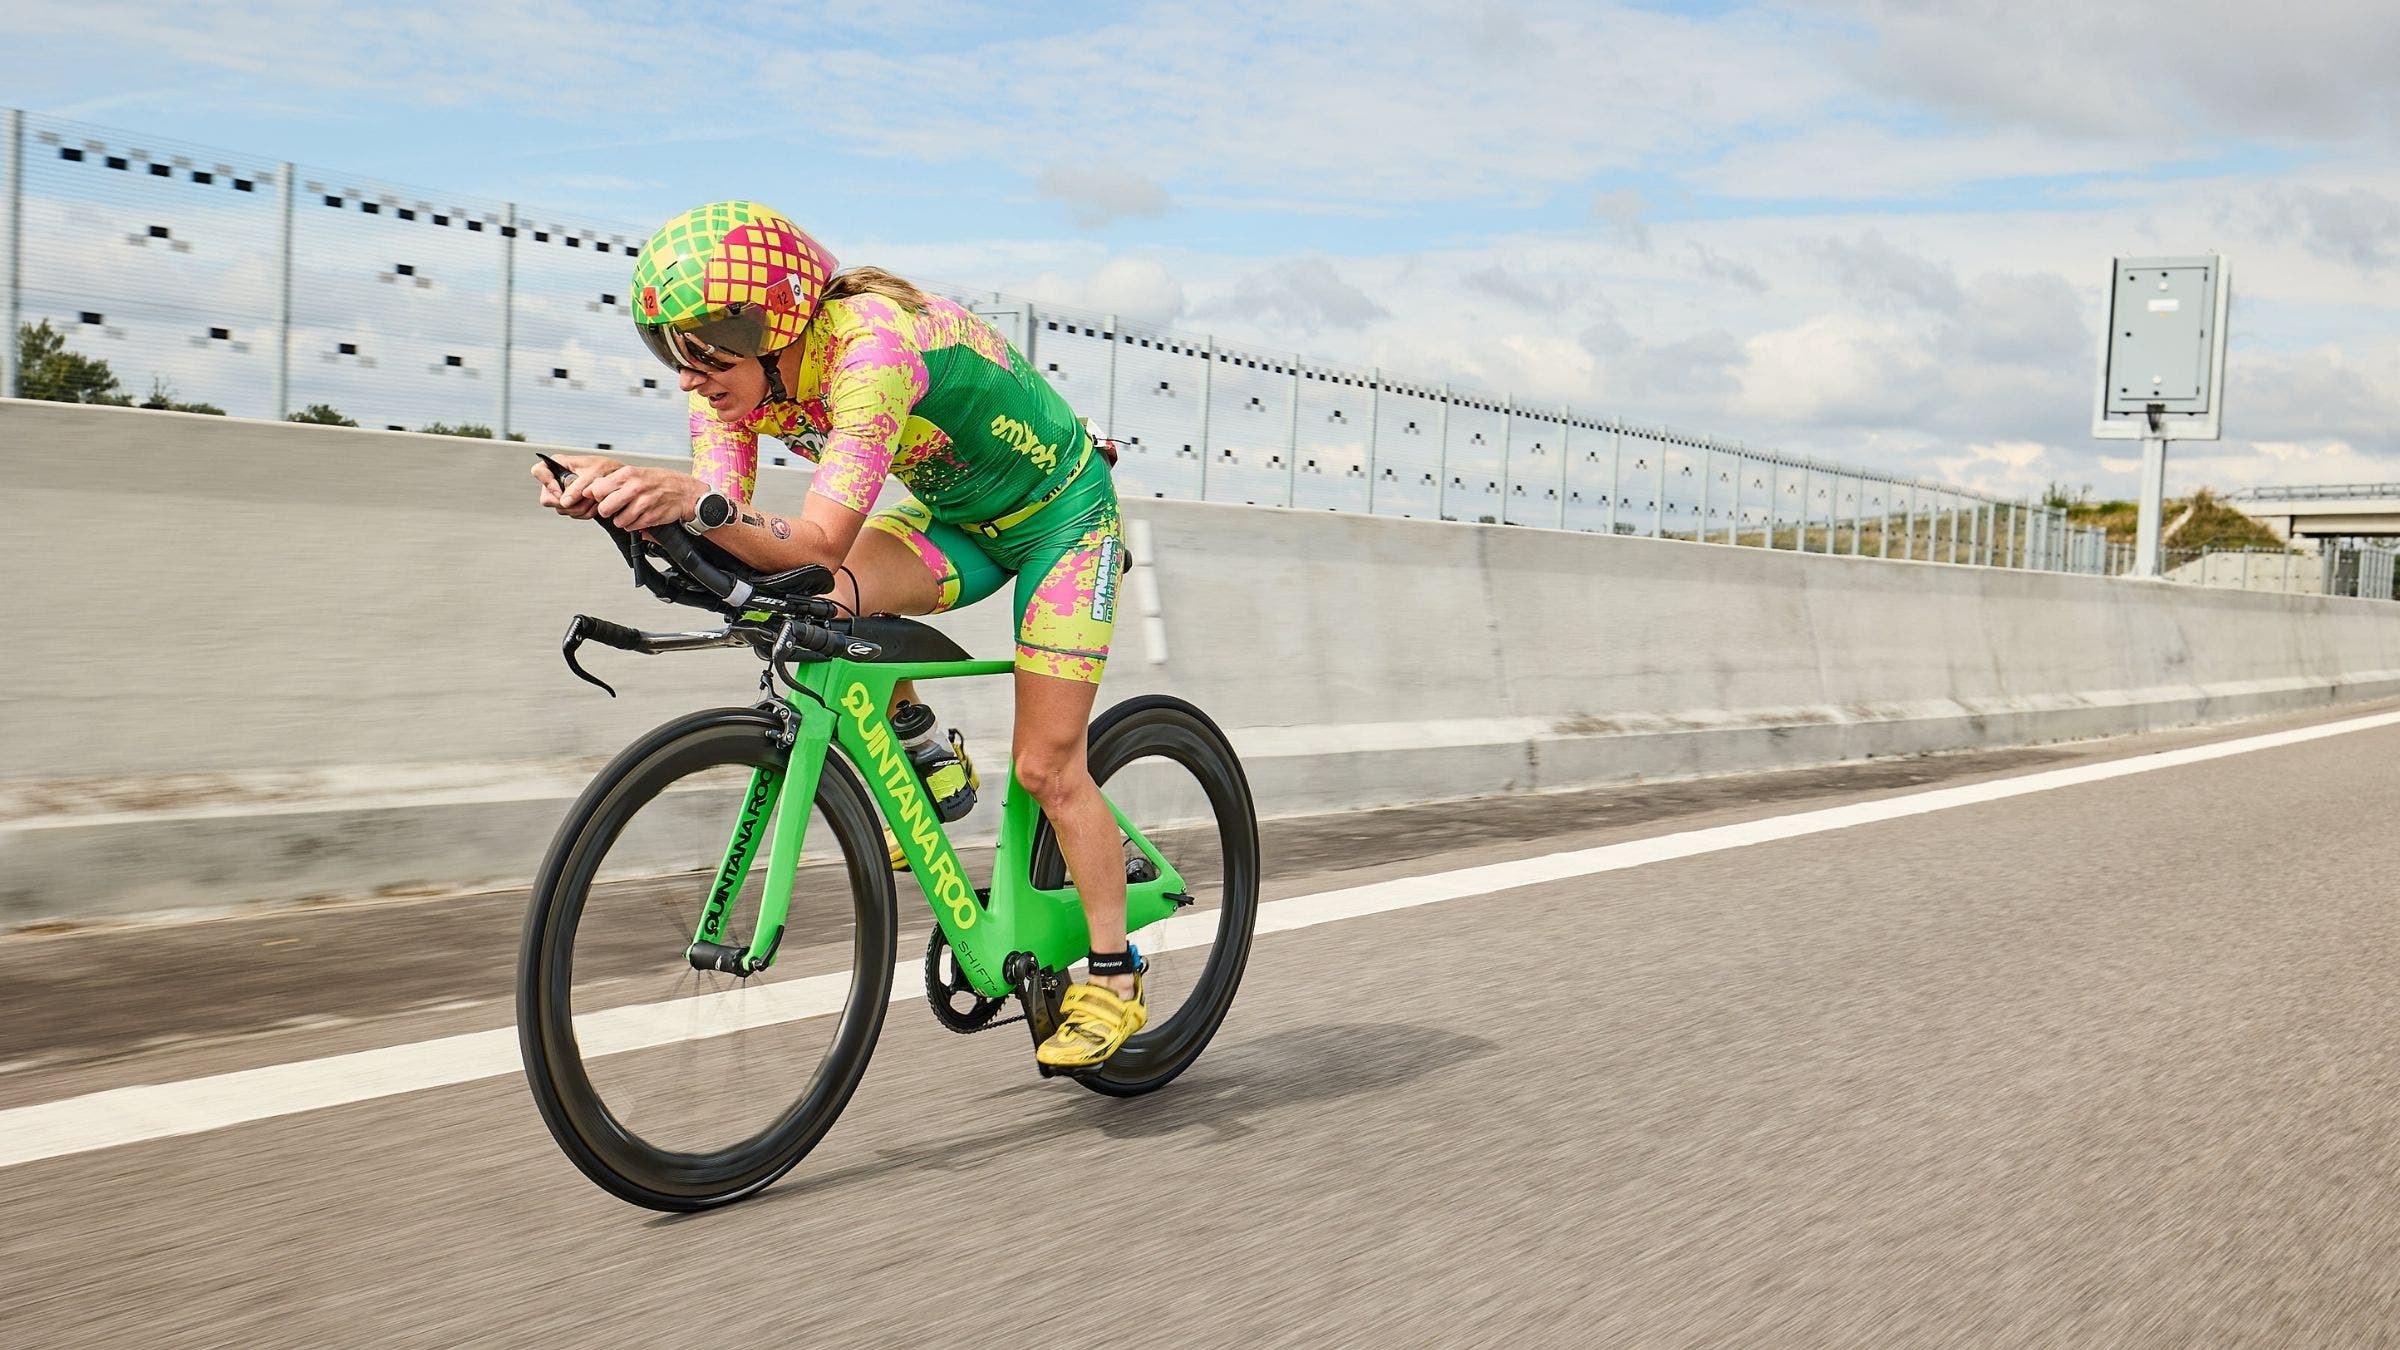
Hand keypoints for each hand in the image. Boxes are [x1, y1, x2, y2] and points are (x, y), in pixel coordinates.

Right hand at [531, 454, 623, 519]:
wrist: (618, 479)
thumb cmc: (605, 469)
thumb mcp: (593, 474)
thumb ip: (577, 487)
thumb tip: (563, 502)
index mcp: (558, 463)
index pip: (538, 471)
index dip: (547, 483)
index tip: (561, 491)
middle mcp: (556, 479)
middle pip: (547, 499)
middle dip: (568, 503)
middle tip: (586, 499)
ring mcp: (561, 493)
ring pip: (561, 509)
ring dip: (580, 508)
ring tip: (594, 500)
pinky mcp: (570, 504)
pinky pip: (572, 514)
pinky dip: (585, 512)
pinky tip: (595, 505)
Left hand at [579, 464, 705, 531]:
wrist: (685, 492)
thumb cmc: (659, 482)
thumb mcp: (635, 474)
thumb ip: (613, 481)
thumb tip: (590, 490)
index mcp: (628, 474)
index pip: (597, 490)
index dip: (598, 497)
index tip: (603, 498)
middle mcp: (635, 487)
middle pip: (605, 508)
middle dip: (607, 512)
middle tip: (613, 509)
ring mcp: (644, 503)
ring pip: (618, 521)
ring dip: (622, 520)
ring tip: (629, 513)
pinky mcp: (651, 517)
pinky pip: (632, 527)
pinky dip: (634, 525)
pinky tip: (640, 517)